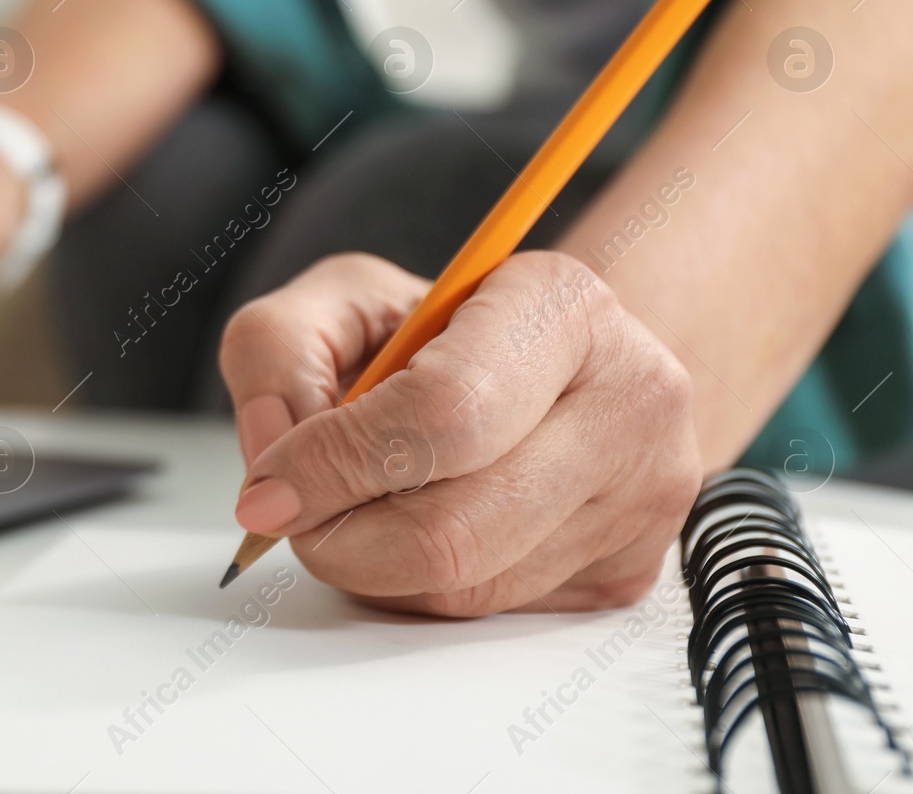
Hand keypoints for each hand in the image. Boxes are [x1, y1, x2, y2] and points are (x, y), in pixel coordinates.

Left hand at [218, 251, 700, 616]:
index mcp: (563, 305)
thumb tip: (272, 453)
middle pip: (454, 528)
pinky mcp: (630, 570)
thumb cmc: (448, 330)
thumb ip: (278, 349)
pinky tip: (415, 527)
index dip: (337, 463)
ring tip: (353, 510)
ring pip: (466, 587)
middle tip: (292, 518)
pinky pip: (491, 613)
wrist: (561, 366)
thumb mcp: (346, 298)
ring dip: (372, 567)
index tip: (270, 486)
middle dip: (340, 538)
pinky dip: (420, 587)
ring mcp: (642, 494)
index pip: (442, 413)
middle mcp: (629, 398)